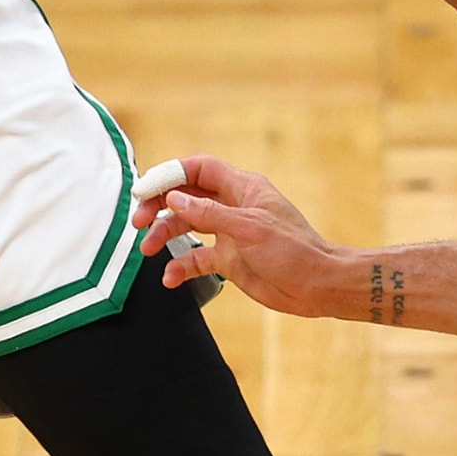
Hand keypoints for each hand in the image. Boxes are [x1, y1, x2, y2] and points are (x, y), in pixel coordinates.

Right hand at [131, 156, 362, 316]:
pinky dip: (180, 266)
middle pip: (187, 196)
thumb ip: (209, 214)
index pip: (200, 169)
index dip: (171, 174)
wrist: (317, 285)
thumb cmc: (293, 250)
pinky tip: (169, 277)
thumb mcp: (249, 228)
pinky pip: (197, 258)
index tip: (146, 189)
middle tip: (139, 221)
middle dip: (160, 206)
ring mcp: (229, 234)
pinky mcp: (229, 260)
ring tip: (147, 249)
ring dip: (164, 235)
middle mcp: (233, 207)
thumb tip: (174, 198)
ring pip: (187, 227)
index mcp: (243, 189)